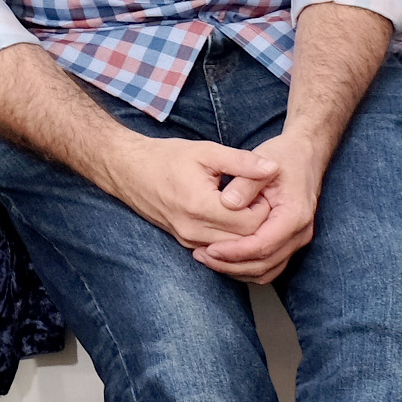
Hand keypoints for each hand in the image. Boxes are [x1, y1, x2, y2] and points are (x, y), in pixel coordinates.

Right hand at [96, 130, 282, 256]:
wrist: (128, 170)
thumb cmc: (166, 157)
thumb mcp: (206, 151)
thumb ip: (241, 161)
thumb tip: (273, 168)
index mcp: (200, 206)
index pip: (251, 222)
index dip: (265, 207)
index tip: (265, 189)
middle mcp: (193, 230)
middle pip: (245, 241)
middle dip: (261, 223)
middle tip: (264, 199)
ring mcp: (188, 240)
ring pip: (233, 250)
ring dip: (247, 234)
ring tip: (250, 207)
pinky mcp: (185, 243)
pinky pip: (219, 250)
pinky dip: (233, 239)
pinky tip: (235, 218)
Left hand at [192, 132, 325, 283]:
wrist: (304, 155)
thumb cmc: (282, 157)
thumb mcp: (262, 161)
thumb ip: (245, 182)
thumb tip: (228, 202)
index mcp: (294, 215)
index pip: (262, 245)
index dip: (234, 251)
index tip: (209, 249)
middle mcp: (300, 232)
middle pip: (264, 264)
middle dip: (231, 265)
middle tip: (202, 256)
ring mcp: (296, 240)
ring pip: (266, 271)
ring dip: (236, 269)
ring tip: (207, 258)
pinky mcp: (288, 242)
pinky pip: (268, 266)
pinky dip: (246, 267)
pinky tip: (223, 258)